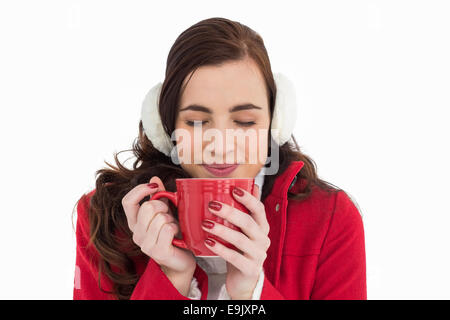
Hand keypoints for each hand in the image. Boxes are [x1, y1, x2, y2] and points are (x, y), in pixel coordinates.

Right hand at [121, 176, 195, 276]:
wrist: (182, 258)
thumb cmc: (173, 234)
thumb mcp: (166, 211)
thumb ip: (159, 195)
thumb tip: (154, 178)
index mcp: (135, 222)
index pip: (127, 201)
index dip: (140, 190)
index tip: (154, 187)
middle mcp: (136, 234)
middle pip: (147, 208)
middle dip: (163, 206)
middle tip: (169, 215)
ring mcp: (145, 245)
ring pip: (160, 218)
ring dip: (171, 220)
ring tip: (173, 227)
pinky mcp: (158, 252)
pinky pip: (167, 229)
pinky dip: (175, 228)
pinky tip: (176, 236)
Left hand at [201, 184, 269, 299]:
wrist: (244, 279)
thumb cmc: (242, 250)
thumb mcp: (245, 230)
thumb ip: (246, 210)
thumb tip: (250, 186)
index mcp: (262, 227)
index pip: (259, 209)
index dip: (248, 198)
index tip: (233, 189)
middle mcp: (263, 239)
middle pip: (248, 223)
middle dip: (230, 212)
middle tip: (212, 205)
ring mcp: (258, 255)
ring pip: (240, 240)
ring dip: (222, 230)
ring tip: (205, 224)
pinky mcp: (250, 269)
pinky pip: (234, 257)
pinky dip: (220, 249)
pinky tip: (208, 242)